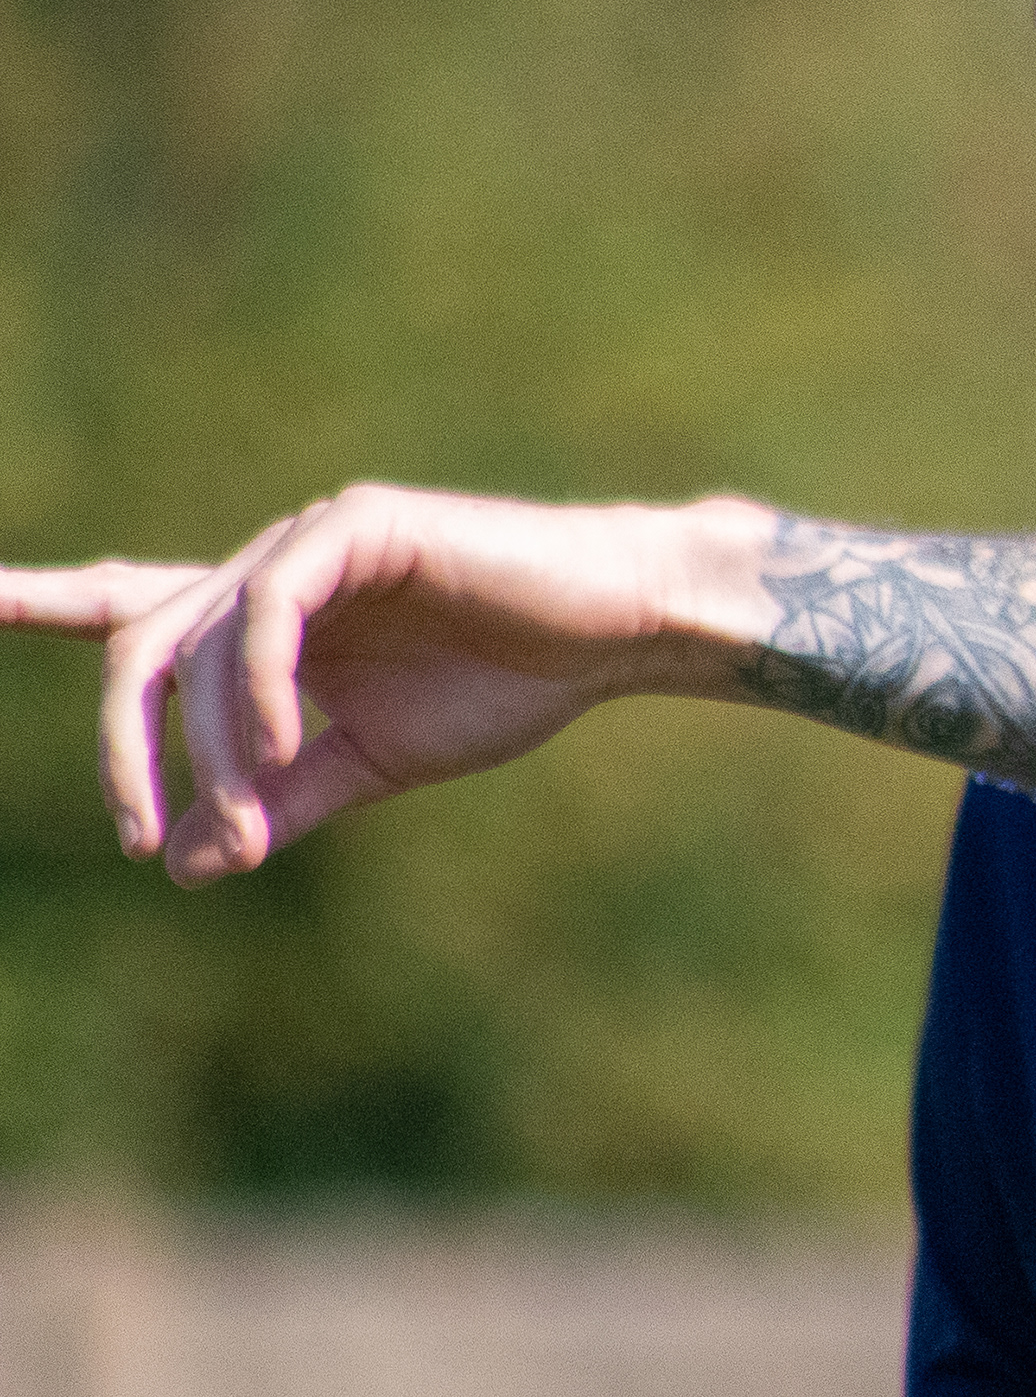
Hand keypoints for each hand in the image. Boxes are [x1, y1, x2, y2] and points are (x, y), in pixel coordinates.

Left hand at [0, 486, 752, 881]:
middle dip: (121, 749)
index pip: (133, 612)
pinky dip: (255, 693)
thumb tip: (188, 868)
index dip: (44, 603)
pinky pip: (265, 614)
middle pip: (140, 645)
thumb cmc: (511, 685)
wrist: (617, 634)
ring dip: (206, 751)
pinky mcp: (355, 528)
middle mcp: (270, 568)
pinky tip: (281, 750)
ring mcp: (308, 541)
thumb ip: (284, 803)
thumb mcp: (378, 762)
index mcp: (271, 616)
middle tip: (141, 840)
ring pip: (198, 645)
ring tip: (238, 825)